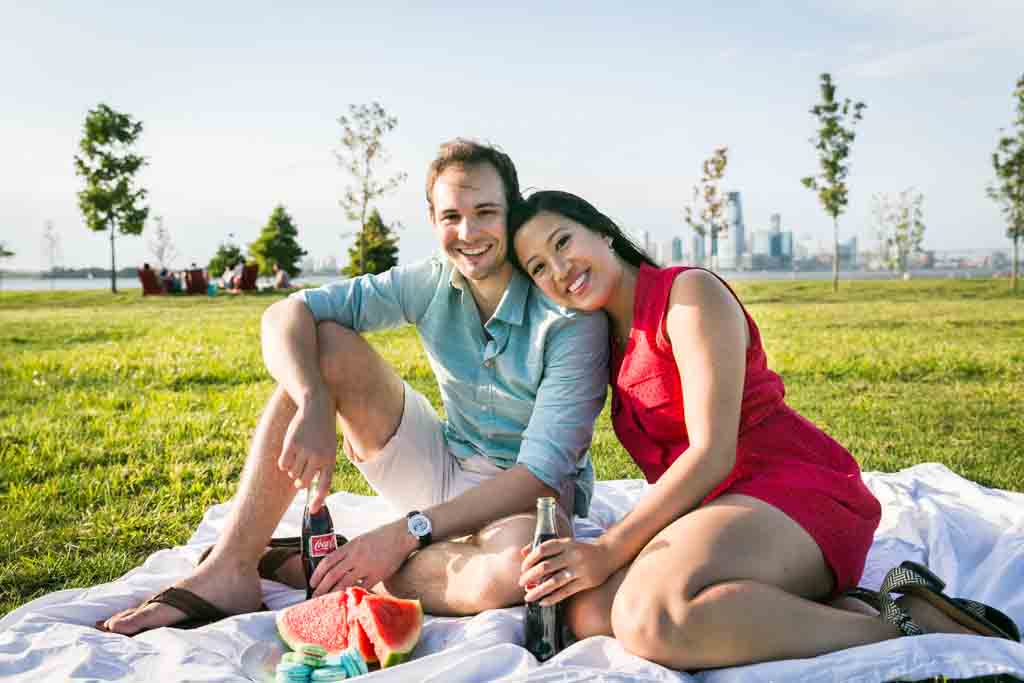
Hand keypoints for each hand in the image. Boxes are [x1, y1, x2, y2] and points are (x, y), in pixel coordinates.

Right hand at [278, 390, 336, 511]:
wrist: (317, 407)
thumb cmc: (322, 431)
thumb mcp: (328, 448)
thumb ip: (320, 466)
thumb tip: (303, 486)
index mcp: (330, 460)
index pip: (324, 486)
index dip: (318, 500)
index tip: (312, 510)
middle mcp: (318, 458)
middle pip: (302, 482)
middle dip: (299, 481)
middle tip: (300, 472)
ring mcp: (305, 451)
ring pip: (292, 473)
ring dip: (293, 468)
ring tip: (299, 454)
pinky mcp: (292, 445)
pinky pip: (283, 464)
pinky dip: (284, 462)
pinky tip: (289, 452)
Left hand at [310, 521, 412, 596]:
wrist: (402, 535)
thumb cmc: (383, 536)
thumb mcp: (361, 539)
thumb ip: (349, 551)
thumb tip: (338, 564)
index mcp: (350, 546)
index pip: (327, 561)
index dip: (317, 574)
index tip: (312, 583)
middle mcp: (355, 556)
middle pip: (332, 575)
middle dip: (321, 588)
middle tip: (314, 597)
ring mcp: (366, 566)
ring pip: (344, 583)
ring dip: (333, 594)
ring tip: (327, 602)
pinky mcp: (377, 574)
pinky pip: (362, 587)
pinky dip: (354, 593)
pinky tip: (349, 599)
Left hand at [519, 538, 615, 606]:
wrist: (608, 554)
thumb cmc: (581, 549)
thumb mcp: (565, 543)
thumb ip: (544, 547)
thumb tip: (522, 553)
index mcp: (566, 543)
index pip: (542, 549)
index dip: (530, 559)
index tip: (523, 568)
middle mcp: (572, 555)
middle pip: (546, 566)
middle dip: (530, 576)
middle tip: (521, 583)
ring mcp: (579, 569)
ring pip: (554, 582)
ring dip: (539, 590)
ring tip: (528, 597)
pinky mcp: (585, 582)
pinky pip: (566, 592)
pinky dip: (553, 598)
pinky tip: (543, 602)